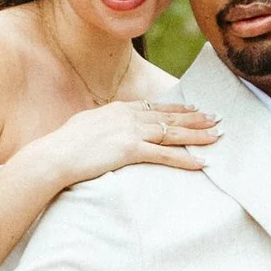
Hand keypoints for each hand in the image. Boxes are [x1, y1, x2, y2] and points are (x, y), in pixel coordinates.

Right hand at [48, 94, 218, 189]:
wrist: (54, 156)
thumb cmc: (64, 146)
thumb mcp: (85, 127)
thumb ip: (101, 126)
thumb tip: (104, 130)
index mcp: (117, 109)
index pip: (153, 107)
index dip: (176, 109)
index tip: (193, 109)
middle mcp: (127, 116)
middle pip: (168, 116)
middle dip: (195, 118)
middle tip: (216, 118)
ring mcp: (130, 132)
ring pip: (171, 133)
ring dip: (197, 135)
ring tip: (216, 136)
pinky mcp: (130, 150)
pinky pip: (164, 155)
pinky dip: (185, 159)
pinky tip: (201, 162)